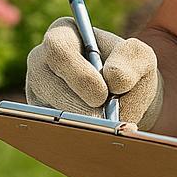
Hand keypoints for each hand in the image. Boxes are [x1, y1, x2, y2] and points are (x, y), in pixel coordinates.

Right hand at [25, 16, 163, 129]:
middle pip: (47, 84)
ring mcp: (36, 90)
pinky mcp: (37, 118)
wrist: (127, 101)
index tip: (104, 95)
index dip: (80, 75)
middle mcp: (41, 61)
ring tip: (105, 132)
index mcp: (63, 35)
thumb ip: (133, 59)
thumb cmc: (131, 71)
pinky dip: (73, 137)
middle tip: (105, 123)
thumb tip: (114, 79)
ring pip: (46, 111)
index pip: (59, 49)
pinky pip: (46, 131)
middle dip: (78, 107)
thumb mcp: (141, 58)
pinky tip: (94, 141)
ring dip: (78, 124)